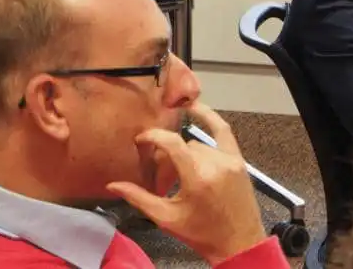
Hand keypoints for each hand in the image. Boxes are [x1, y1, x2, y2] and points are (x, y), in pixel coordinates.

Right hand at [106, 102, 265, 265]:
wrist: (240, 245)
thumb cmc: (201, 234)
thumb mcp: (167, 218)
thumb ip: (139, 198)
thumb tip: (112, 184)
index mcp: (197, 177)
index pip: (171, 143)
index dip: (153, 136)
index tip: (140, 141)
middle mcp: (215, 163)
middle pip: (182, 146)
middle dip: (168, 156)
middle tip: (161, 173)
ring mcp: (229, 160)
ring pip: (197, 143)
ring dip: (185, 151)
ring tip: (179, 171)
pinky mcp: (239, 161)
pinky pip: (224, 131)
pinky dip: (209, 117)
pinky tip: (195, 107)